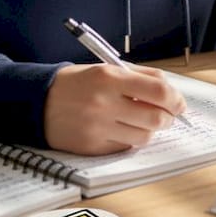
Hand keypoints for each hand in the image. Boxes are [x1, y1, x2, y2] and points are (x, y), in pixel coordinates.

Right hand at [44, 63, 187, 154]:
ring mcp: (97, 128)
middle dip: (168, 118)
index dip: (176, 99)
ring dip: (150, 130)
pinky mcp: (91, 147)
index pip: (159, 91)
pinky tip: (123, 129)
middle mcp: (104, 103)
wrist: (37, 102)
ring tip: (142, 121)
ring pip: (144, 136)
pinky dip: (131, 139)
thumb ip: (141, 76)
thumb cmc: (78, 83)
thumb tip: (171, 91)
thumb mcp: (107, 69)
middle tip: (167, 115)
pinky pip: (125, 147)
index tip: (179, 103)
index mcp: (110, 78)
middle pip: (156, 118)